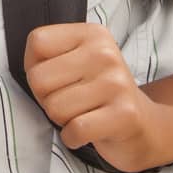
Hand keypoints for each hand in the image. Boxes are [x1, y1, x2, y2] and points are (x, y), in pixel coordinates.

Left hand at [25, 22, 172, 172]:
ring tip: (83, 114)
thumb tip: (29, 69)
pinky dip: (73, 138)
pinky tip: (88, 131)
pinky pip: (74, 130)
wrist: (143, 124)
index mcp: (92, 34)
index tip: (58, 78)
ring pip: (54, 108)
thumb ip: (49, 57)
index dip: (36, 67)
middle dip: (47, 98)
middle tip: (71, 101)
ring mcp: (117, 83)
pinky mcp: (124, 114)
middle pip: (39, 79)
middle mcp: (106, 53)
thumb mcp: (78, 62)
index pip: (37, 42)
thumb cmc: (99, 94)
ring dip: (63, 120)